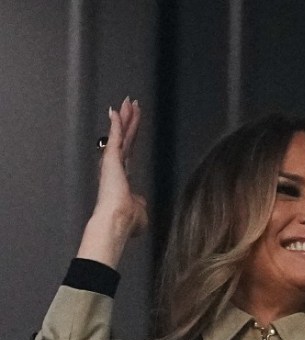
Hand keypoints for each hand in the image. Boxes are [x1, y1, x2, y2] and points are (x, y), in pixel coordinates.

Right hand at [76, 97, 147, 268]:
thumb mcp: (139, 210)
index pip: (129, 151)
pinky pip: (115, 138)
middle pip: (125, 138)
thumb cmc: (127, 220)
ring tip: (128, 102)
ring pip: (121, 134)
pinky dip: (116, 125)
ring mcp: (113, 162)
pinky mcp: (111, 160)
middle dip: (128, 121)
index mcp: (122, 177)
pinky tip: (116, 112)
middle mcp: (116, 167)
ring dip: (125, 118)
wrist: (117, 221)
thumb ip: (140, 203)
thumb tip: (141, 204)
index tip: (131, 124)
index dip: (130, 137)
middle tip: (130, 104)